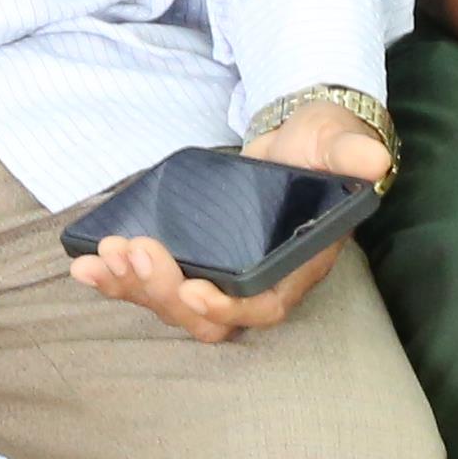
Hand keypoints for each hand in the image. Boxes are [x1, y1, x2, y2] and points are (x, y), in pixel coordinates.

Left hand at [70, 103, 384, 344]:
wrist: (295, 144)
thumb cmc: (322, 149)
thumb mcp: (337, 144)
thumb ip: (350, 155)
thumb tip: (373, 163)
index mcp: (295, 266)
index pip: (263, 305)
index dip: (227, 305)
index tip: (192, 288)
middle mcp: (255, 281)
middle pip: (206, 314)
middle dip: (162, 292)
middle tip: (131, 252)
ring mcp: (219, 275)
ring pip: (171, 305)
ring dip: (131, 288)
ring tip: (99, 259)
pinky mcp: (189, 261)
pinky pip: (150, 284)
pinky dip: (115, 279)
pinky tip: (84, 265)